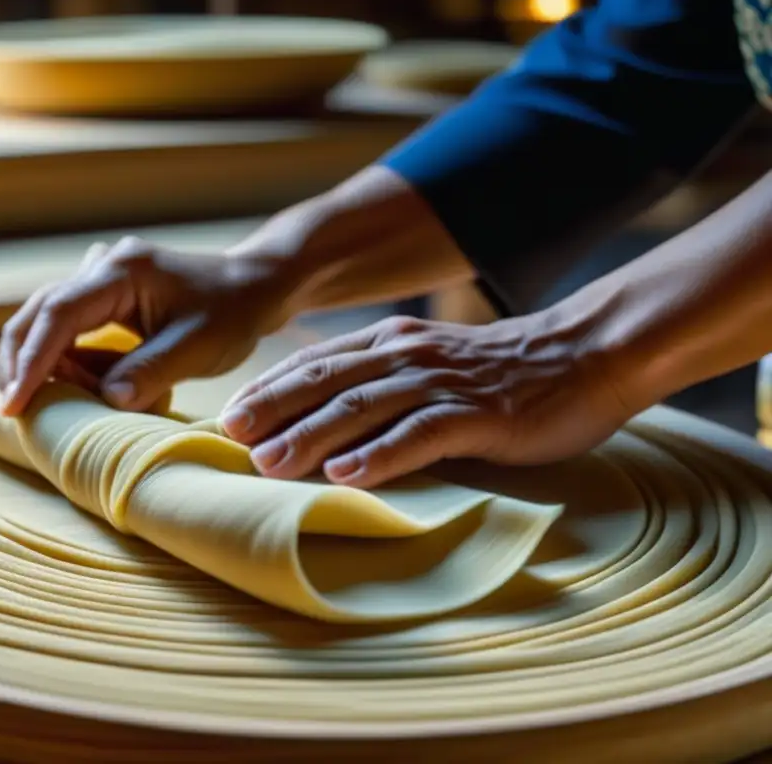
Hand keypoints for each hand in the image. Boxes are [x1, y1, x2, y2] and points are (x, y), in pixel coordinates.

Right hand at [0, 236, 292, 415]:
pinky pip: (73, 328)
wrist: (257, 284)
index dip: (32, 361)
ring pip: (49, 320)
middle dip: (20, 361)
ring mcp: (104, 279)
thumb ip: (150, 372)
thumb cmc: (234, 311)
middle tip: (12, 408)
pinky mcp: (109, 297)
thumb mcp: (198, 347)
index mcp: (122, 272)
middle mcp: (103, 268)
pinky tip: (80, 387)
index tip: (13, 403)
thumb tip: (106, 401)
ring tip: (46, 403)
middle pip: (39, 312)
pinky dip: (68, 358)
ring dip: (43, 362)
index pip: (59, 314)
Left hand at [219, 313, 634, 487]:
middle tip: (230, 437)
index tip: (230, 416)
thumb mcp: (432, 366)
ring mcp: (442, 381)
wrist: (585, 355)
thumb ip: (385, 384)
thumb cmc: (502, 372)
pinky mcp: (478, 412)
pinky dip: (381, 454)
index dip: (270, 387)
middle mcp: (407, 354)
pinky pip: (421, 433)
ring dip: (312, 434)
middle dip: (274, 408)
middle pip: (326, 379)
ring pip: (363, 405)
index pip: (316, 361)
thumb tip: (330, 422)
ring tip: (269, 464)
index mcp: (392, 341)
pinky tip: (348, 475)